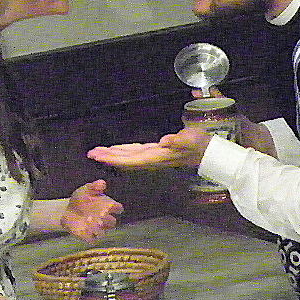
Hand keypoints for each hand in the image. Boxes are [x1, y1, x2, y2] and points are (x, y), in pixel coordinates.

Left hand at [60, 180, 121, 239]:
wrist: (67, 210)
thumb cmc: (80, 199)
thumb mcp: (85, 189)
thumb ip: (94, 186)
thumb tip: (103, 183)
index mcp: (107, 206)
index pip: (118, 208)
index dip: (116, 207)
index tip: (110, 205)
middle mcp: (105, 219)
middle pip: (112, 223)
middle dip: (107, 220)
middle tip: (100, 215)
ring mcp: (97, 229)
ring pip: (104, 233)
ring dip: (98, 229)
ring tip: (90, 222)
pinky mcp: (88, 236)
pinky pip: (92, 240)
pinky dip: (89, 237)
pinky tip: (83, 230)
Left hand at [88, 127, 211, 169]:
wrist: (209, 152)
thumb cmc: (200, 144)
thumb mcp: (191, 140)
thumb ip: (178, 141)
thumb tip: (165, 142)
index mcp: (157, 156)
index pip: (131, 158)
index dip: (114, 157)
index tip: (99, 155)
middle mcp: (152, 158)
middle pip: (126, 159)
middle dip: (108, 157)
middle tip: (91, 153)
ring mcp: (153, 156)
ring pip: (129, 157)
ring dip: (113, 154)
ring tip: (98, 152)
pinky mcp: (156, 152)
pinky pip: (135, 153)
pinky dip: (124, 151)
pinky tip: (117, 149)